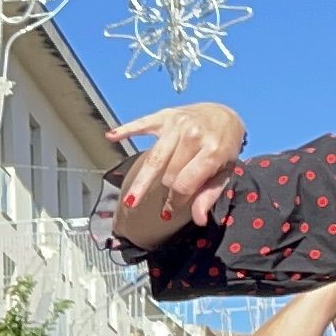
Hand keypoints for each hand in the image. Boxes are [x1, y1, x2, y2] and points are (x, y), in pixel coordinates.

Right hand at [103, 103, 247, 232]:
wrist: (225, 115)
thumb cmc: (224, 147)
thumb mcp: (225, 172)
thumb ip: (210, 194)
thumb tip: (199, 220)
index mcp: (213, 151)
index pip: (186, 184)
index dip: (176, 202)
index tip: (169, 213)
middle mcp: (194, 135)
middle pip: (169, 173)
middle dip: (164, 193)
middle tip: (161, 207)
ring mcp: (178, 124)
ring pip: (154, 158)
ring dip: (141, 181)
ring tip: (130, 201)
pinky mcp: (166, 116)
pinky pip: (142, 123)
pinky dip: (126, 129)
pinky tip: (111, 136)